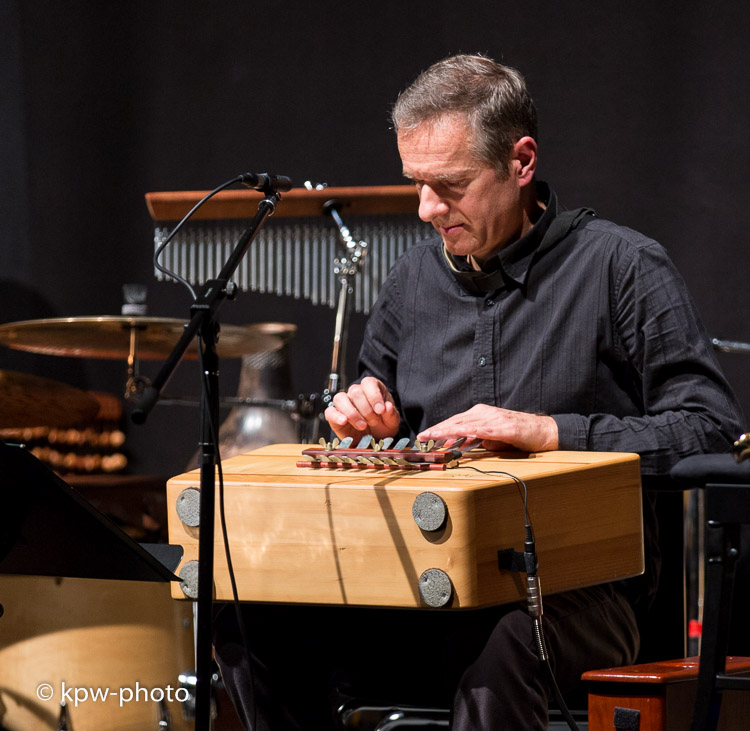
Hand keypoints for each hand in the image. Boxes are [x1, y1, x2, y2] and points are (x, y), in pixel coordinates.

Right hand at [324, 377, 400, 440]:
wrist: (374, 441)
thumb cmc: (383, 426)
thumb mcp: (392, 422)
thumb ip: (391, 414)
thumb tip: (387, 406)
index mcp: (371, 388)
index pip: (368, 383)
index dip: (374, 395)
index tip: (380, 410)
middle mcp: (356, 392)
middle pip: (355, 392)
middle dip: (366, 409)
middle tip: (374, 422)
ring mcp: (344, 403)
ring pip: (340, 398)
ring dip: (352, 413)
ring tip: (362, 426)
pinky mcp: (334, 415)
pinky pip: (330, 411)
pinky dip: (336, 416)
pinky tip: (344, 422)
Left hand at [417, 404, 558, 452]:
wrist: (544, 431)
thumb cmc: (518, 434)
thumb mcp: (493, 438)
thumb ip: (477, 440)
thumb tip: (460, 445)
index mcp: (480, 414)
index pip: (455, 421)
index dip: (439, 428)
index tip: (425, 435)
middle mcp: (485, 413)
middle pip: (456, 421)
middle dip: (438, 429)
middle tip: (422, 436)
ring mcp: (495, 419)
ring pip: (466, 425)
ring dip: (448, 431)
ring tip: (434, 437)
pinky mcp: (505, 428)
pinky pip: (484, 430)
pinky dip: (470, 433)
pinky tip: (459, 437)